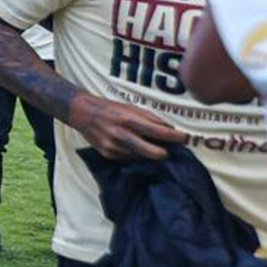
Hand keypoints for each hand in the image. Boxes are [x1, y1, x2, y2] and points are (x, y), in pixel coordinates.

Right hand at [67, 91, 186, 159]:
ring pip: (142, 156)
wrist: (82, 113)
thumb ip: (150, 118)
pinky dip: (134, 153)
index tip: (184, 138)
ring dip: (148, 152)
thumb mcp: (131, 107)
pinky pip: (129, 158)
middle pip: (153, 152)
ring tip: (147, 144)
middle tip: (168, 149)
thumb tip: (170, 128)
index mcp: (129, 120)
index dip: (175, 137)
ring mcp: (114, 146)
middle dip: (165, 153)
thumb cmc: (110, 108)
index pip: (159, 132)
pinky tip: (130, 145)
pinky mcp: (108, 154)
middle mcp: (121, 134)